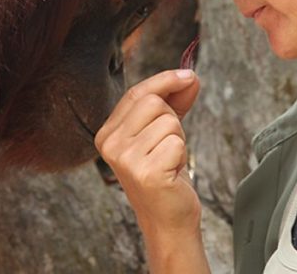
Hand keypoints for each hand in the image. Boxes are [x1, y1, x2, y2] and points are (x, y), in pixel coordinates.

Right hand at [95, 69, 201, 239]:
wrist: (168, 220)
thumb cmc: (165, 176)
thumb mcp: (163, 132)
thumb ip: (173, 102)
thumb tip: (189, 76)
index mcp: (107, 134)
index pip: (136, 93)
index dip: (165, 81)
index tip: (189, 76)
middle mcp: (110, 145)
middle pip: (153, 102)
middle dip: (172, 119)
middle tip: (169, 147)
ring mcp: (125, 159)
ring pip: (168, 121)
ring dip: (178, 140)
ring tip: (169, 161)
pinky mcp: (145, 172)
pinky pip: (176, 142)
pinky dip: (182, 155)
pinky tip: (172, 172)